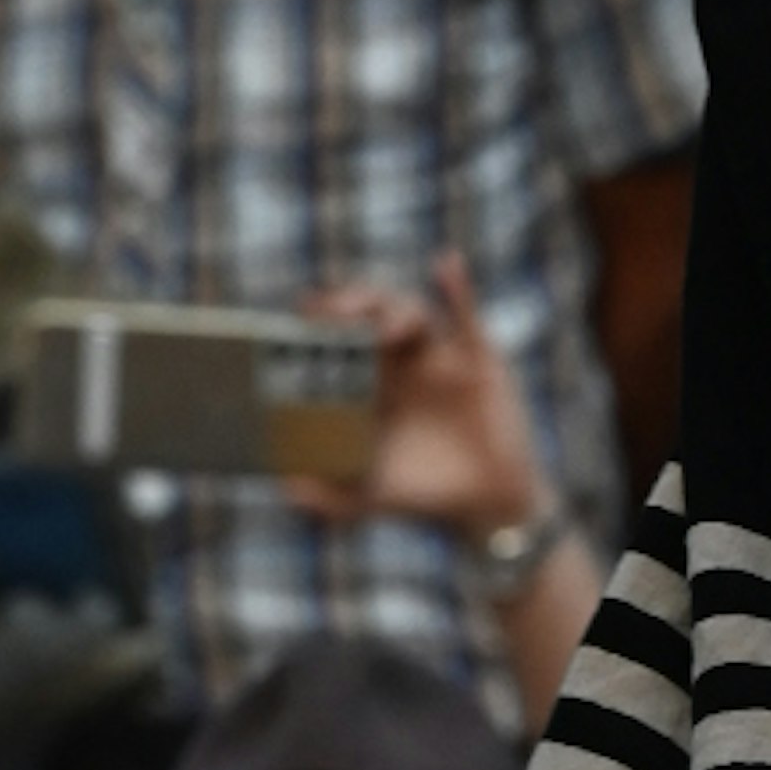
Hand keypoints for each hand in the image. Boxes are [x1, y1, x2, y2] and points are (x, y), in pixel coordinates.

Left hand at [294, 250, 554, 544]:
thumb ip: (329, 496)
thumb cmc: (422, 495)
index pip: (340, 341)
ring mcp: (439, 357)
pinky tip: (446, 264)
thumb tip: (286, 486)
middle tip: (334, 312)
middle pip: (371, 317)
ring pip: (412, 315)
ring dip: (394, 313)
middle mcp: (399, 363)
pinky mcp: (477, 359)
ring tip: (382, 327)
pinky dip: (458, 287)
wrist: (485, 505)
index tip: (304, 315)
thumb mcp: (369, 498)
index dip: (322, 323)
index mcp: (369, 386)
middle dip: (352, 306)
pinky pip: (467, 316)